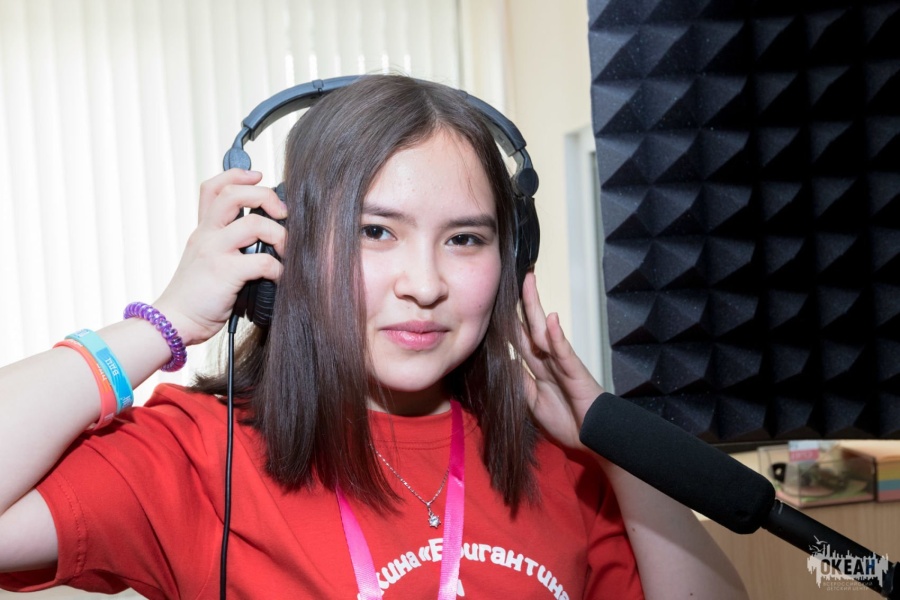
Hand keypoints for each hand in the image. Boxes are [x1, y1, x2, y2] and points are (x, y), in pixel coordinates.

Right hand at [152, 169, 287, 344]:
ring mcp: (214, 252)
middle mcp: (207, 235)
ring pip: (252, 223)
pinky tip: (279, 277)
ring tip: (285, 249)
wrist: (174, 322)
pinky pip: (261, 261)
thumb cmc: (197, 297)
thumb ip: (227, 246)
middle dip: (265, 196)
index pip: (213, 188)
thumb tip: (265, 239)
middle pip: (233, 194)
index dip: (237, 174)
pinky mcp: (224, 273)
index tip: (258, 176)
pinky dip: (278, 268)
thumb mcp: (206, 261)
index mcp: (203, 231)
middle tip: (282, 212)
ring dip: (278, 233)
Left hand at [519, 272, 602, 449]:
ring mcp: (562, 363)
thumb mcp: (532, 403)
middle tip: (518, 277)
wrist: (593, 437)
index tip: (500, 302)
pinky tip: (552, 320)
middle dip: (524, 302)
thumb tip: (506, 364)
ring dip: (536, 308)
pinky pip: (564, 351)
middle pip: (532, 326)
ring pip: (545, 331)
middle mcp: (549, 360)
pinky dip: (557, 336)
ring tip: (529, 285)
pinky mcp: (575, 371)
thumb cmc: (568, 419)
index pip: (522, 339)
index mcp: (539, 368)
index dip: (511, 321)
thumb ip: (521, 383)